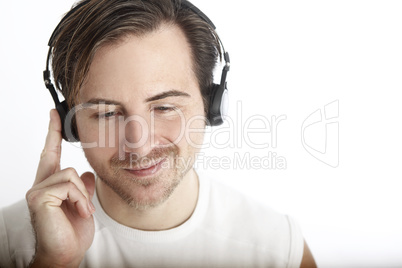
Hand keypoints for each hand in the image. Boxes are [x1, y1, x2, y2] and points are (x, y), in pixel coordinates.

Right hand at [26, 109, 95, 266]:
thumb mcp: (83, 204)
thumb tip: (86, 173)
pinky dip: (79, 199)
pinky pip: (68, 185)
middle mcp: (40, 185)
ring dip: (83, 196)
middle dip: (80, 188)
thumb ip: (83, 187)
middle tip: (83, 210)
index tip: (54, 114)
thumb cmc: (72, 231)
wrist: (67, 253)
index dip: (53, 133)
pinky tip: (79, 212)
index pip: (51, 153)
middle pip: (65, 165)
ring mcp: (37, 190)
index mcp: (51, 184)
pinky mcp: (38, 197)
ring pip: (70, 175)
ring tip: (81, 213)